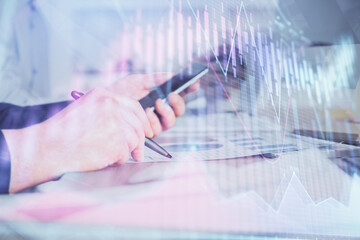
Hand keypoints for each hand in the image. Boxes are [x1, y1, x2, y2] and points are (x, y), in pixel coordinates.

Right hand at [3, 88, 151, 192]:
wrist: (48, 149)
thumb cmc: (63, 134)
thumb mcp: (86, 110)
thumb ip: (108, 112)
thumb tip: (130, 124)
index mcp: (103, 95)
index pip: (134, 106)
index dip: (143, 121)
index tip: (147, 131)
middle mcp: (110, 105)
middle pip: (138, 124)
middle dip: (140, 141)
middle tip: (138, 153)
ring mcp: (114, 123)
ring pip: (134, 140)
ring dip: (126, 152)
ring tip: (111, 156)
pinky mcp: (116, 141)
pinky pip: (125, 154)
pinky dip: (116, 160)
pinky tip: (103, 159)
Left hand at [108, 73, 199, 135]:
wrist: (104, 104)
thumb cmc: (120, 92)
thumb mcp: (138, 81)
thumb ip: (155, 79)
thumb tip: (172, 75)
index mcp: (162, 97)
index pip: (180, 94)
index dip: (189, 89)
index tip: (194, 83)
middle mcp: (161, 111)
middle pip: (179, 110)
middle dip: (178, 103)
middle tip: (171, 95)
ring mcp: (155, 123)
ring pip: (171, 122)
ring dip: (166, 112)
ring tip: (157, 103)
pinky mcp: (146, 133)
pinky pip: (157, 129)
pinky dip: (153, 121)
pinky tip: (146, 113)